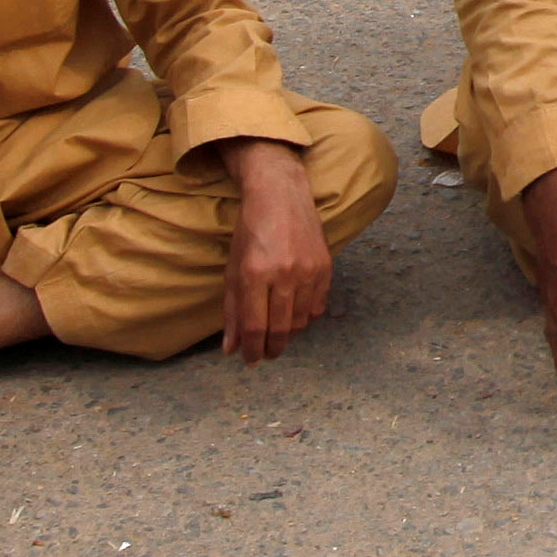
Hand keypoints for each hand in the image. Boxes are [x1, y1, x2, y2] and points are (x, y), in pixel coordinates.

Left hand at [213, 142, 332, 360]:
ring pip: (301, 323)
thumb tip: (230, 349)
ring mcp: (309, 271)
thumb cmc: (251, 232)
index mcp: (255, 274)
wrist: (281, 196)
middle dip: (271, 349)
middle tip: (265, 355)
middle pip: (280, 330)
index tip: (249, 360)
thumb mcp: (233, 269)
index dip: (251, 350)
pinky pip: (318, 307)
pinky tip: (294, 314)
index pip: (255, 327)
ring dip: (288, 334)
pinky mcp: (326, 267)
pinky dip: (305, 318)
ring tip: (278, 333)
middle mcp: (284, 274)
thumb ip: (232, 310)